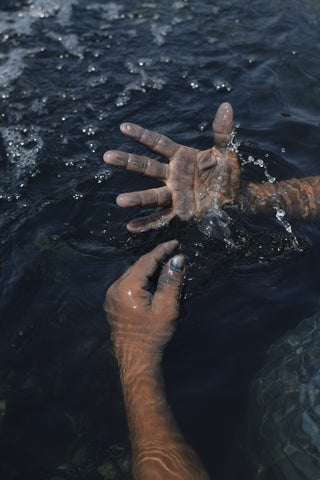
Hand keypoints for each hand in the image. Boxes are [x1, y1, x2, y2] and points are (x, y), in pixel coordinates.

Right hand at [104, 102, 240, 231]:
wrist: (237, 197)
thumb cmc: (228, 173)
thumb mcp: (227, 152)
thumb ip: (223, 132)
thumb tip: (226, 106)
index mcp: (181, 157)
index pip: (158, 144)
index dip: (141, 136)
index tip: (124, 128)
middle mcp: (173, 175)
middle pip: (146, 168)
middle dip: (127, 162)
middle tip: (107, 157)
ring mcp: (175, 194)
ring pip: (152, 196)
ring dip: (136, 199)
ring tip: (120, 201)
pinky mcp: (181, 212)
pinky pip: (162, 218)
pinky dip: (147, 223)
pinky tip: (132, 227)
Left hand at [104, 240, 184, 363]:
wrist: (137, 360)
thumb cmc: (153, 335)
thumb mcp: (166, 307)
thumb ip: (171, 281)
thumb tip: (178, 258)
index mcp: (126, 287)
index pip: (146, 261)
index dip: (162, 250)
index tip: (175, 243)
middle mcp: (114, 288)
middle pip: (138, 266)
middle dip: (156, 259)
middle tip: (174, 254)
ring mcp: (111, 296)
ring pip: (133, 274)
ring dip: (149, 270)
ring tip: (166, 267)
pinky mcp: (113, 303)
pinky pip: (128, 284)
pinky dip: (141, 280)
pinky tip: (153, 283)